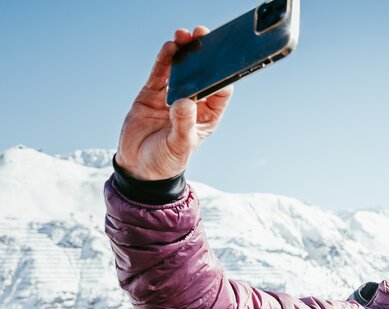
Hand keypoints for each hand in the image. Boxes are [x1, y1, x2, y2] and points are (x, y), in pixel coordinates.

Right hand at [115, 27, 233, 180]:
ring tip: (185, 35)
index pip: (220, 92)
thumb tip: (185, 102)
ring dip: (183, 52)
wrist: (139, 167)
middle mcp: (191, 103)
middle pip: (201, 75)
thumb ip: (183, 124)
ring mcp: (170, 96)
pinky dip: (164, 59)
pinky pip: (159, 73)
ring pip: (180, 69)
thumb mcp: (179, 146)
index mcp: (206, 117)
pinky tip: (170, 46)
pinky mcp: (151, 94)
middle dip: (203, 56)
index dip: (223, 76)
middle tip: (203, 37)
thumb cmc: (166, 160)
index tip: (223, 62)